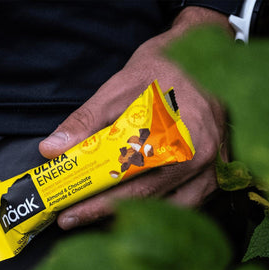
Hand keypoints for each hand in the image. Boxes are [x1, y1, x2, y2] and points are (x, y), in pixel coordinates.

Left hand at [39, 7, 232, 230]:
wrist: (207, 51)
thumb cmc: (166, 65)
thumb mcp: (120, 86)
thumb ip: (86, 121)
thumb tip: (52, 149)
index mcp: (180, 138)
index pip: (131, 183)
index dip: (97, 203)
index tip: (69, 215)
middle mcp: (202, 160)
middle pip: (148, 201)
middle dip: (105, 213)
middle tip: (72, 218)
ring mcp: (213, 170)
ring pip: (169, 209)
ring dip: (134, 214)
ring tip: (99, 211)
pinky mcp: (216, 173)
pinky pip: (185, 202)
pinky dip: (158, 206)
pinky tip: (134, 203)